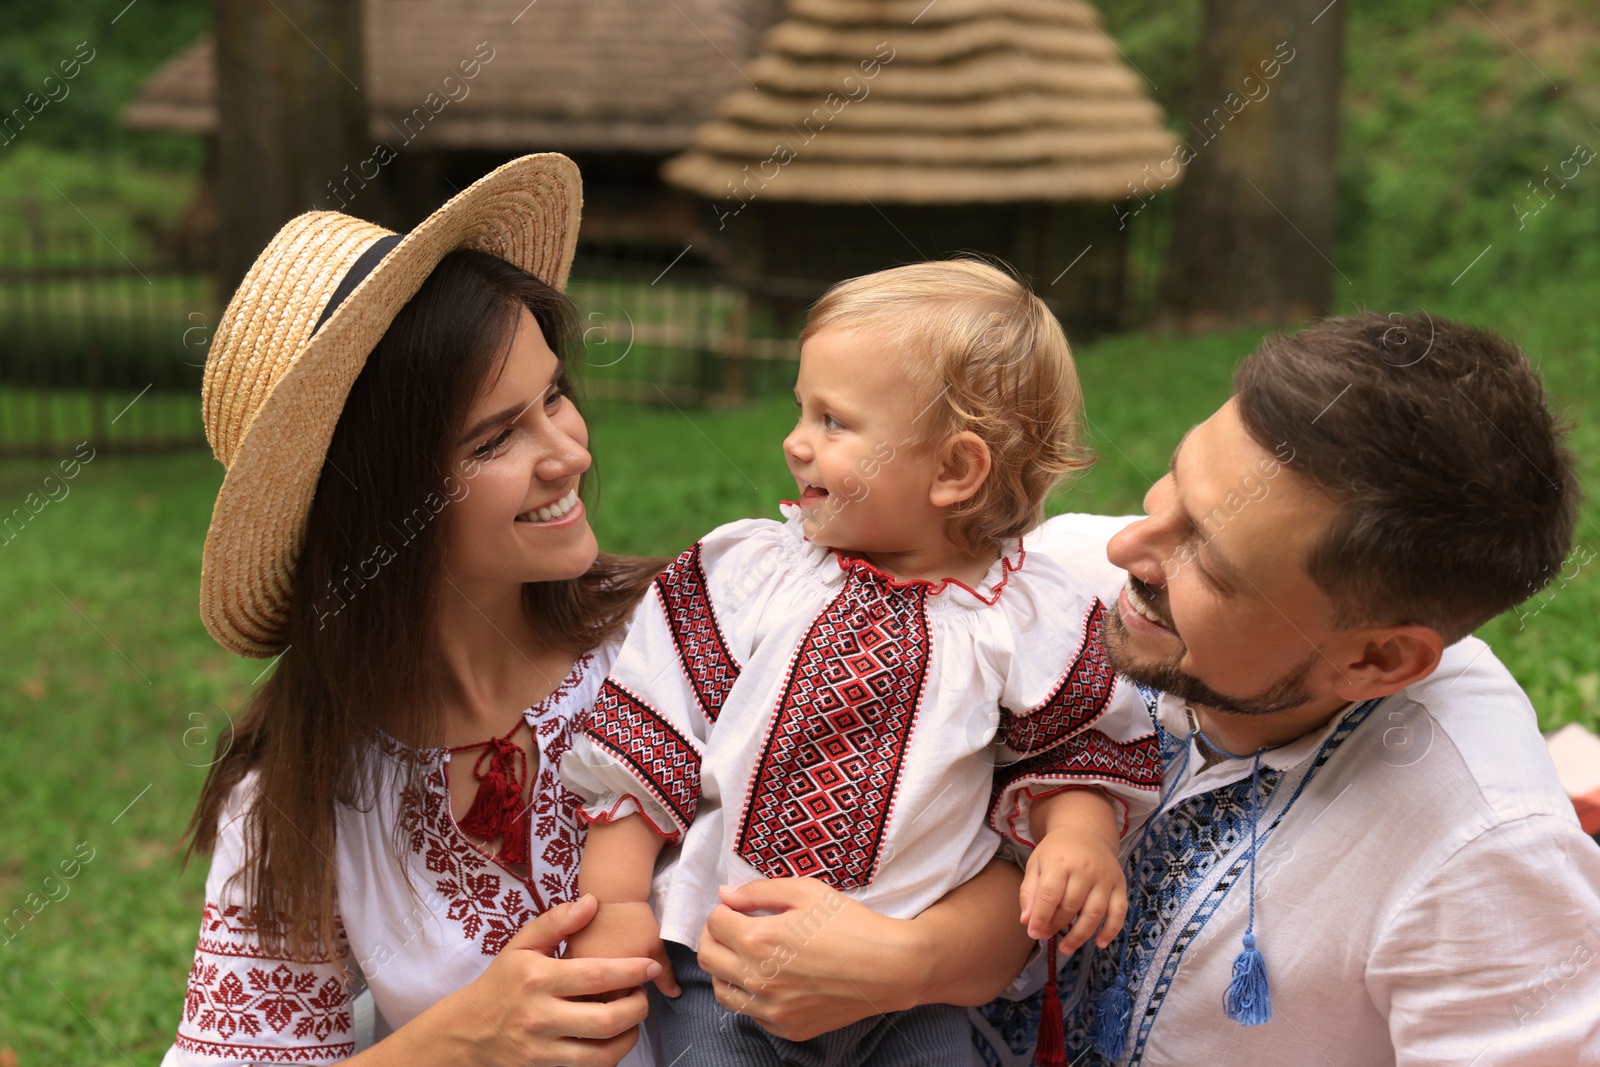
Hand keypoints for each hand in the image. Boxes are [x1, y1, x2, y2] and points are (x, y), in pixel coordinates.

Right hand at [399, 895, 655, 1066]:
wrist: (468, 1030)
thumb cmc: (502, 982)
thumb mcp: (522, 944)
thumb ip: (556, 921)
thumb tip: (591, 902)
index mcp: (538, 979)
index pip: (596, 976)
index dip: (631, 972)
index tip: (650, 965)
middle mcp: (540, 1016)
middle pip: (605, 1020)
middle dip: (637, 1008)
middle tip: (643, 995)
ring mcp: (542, 1049)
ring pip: (602, 1054)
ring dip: (629, 1036)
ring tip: (632, 1018)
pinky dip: (610, 1055)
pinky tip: (613, 1038)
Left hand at [696, 878, 923, 1040]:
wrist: (891, 968)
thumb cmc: (851, 924)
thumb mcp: (806, 891)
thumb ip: (759, 891)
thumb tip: (725, 896)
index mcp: (759, 941)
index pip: (714, 924)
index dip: (723, 909)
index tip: (737, 907)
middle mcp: (758, 980)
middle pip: (709, 958)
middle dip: (714, 936)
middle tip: (732, 927)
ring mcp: (772, 1010)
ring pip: (721, 991)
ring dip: (725, 969)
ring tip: (744, 955)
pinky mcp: (786, 1029)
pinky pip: (750, 1013)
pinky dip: (749, 995)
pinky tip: (769, 979)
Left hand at [1019, 824, 1127, 951]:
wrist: (1084, 831)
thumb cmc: (1056, 852)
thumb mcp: (1036, 864)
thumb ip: (1029, 892)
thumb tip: (1027, 922)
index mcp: (1060, 862)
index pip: (1049, 895)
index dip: (1041, 918)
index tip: (1034, 934)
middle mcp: (1085, 869)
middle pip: (1070, 906)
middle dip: (1057, 926)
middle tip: (1047, 936)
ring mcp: (1105, 877)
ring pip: (1094, 913)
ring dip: (1079, 935)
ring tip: (1065, 948)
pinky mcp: (1120, 885)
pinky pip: (1119, 912)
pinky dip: (1111, 931)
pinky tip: (1099, 943)